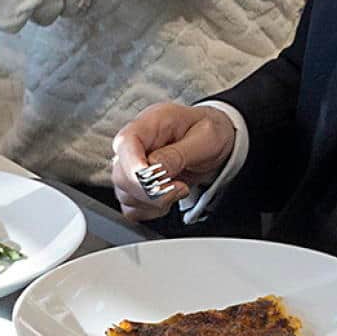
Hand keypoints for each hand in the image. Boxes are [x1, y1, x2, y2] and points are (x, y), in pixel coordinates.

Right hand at [107, 100, 233, 220]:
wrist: (215, 141)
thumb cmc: (209, 132)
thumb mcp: (205, 138)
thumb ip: (178, 154)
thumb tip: (155, 169)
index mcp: (150, 124)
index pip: (125, 143)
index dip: (134, 166)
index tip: (156, 180)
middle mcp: (135, 145)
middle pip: (121, 175)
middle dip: (151, 191)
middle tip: (181, 187)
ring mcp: (132, 166)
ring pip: (124, 194)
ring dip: (153, 202)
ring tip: (179, 188)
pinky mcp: (135, 185)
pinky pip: (131, 207)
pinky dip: (150, 211)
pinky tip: (168, 199)